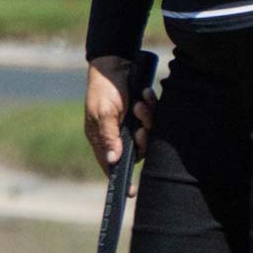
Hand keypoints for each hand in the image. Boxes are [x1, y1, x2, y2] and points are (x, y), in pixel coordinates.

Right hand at [84, 55, 156, 185]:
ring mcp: (128, 124)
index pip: (110, 164)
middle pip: (136, 150)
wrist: (115, 61)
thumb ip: (109, 136)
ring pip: (147, 135)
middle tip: (141, 123)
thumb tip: (112, 160)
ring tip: (141, 103)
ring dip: (148, 119)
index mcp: (99, 136)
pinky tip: (146, 94)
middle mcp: (115, 133)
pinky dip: (152, 108)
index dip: (119, 178)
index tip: (129, 191)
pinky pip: (153, 120)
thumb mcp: (104, 112)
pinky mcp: (139, 113)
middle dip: (143, 137)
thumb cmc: (104, 87)